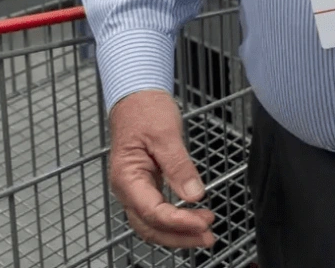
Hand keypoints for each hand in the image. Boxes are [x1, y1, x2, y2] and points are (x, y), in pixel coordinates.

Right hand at [107, 89, 214, 248]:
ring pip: (152, 224)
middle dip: (179, 237)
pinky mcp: (145, 187)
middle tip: (208, 236)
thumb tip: (194, 195)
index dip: (178, 222)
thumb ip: (179, 166)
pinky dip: (174, 222)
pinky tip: (191, 221)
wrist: (135, 97)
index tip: (202, 222)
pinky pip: (156, 213)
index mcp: (127, 177)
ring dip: (177, 233)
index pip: (152, 211)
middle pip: (150, 226)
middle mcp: (127, 189)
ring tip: (204, 234)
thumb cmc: (145, 111)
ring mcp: (135, 189)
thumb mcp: (166, 134)